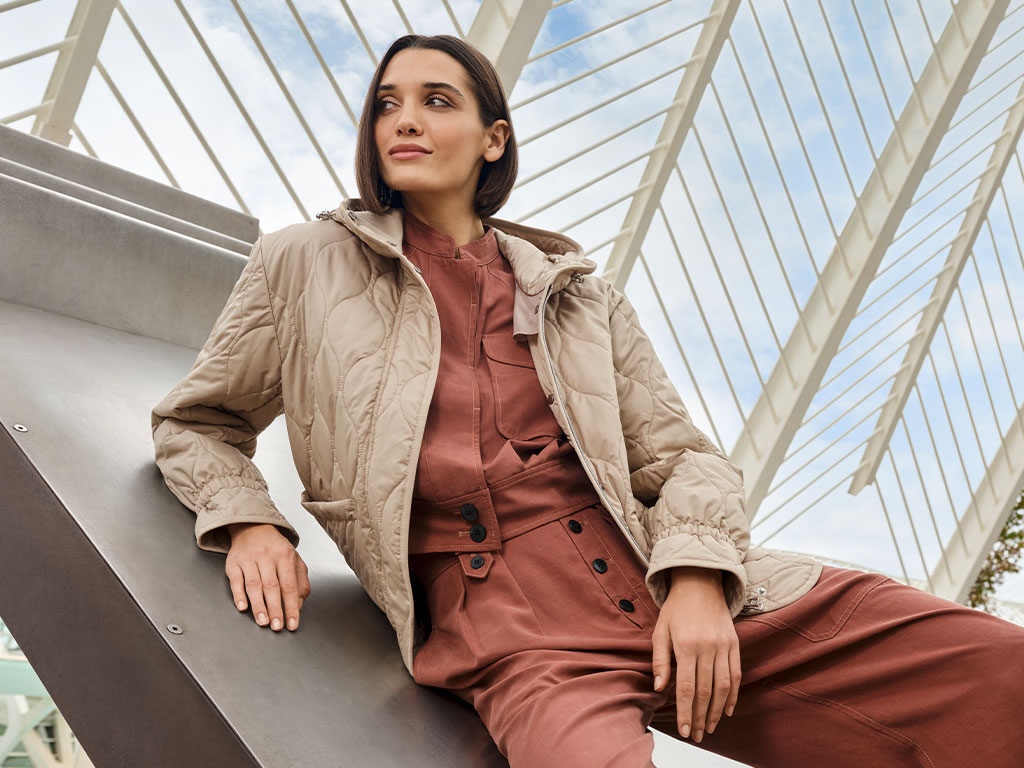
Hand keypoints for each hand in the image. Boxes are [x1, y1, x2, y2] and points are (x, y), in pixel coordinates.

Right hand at [225, 523, 309, 631]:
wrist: (253, 528)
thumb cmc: (276, 549)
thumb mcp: (294, 560)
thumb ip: (301, 582)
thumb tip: (298, 605)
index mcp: (285, 556)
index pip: (290, 586)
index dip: (291, 607)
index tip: (292, 624)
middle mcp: (267, 557)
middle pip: (272, 587)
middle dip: (275, 609)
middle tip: (277, 626)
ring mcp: (249, 559)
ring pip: (254, 585)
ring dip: (258, 605)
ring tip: (263, 622)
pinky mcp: (233, 562)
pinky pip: (236, 580)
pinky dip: (238, 595)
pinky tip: (243, 607)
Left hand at [651, 567, 740, 742]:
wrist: (700, 582)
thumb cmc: (676, 609)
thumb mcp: (660, 631)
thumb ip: (661, 660)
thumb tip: (661, 688)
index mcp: (686, 645)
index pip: (688, 687)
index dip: (687, 712)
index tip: (685, 731)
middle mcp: (708, 647)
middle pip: (707, 691)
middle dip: (702, 717)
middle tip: (697, 735)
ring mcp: (724, 645)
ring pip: (724, 686)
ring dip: (718, 711)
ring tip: (711, 727)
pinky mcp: (734, 643)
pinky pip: (736, 674)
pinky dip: (733, 694)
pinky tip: (728, 709)